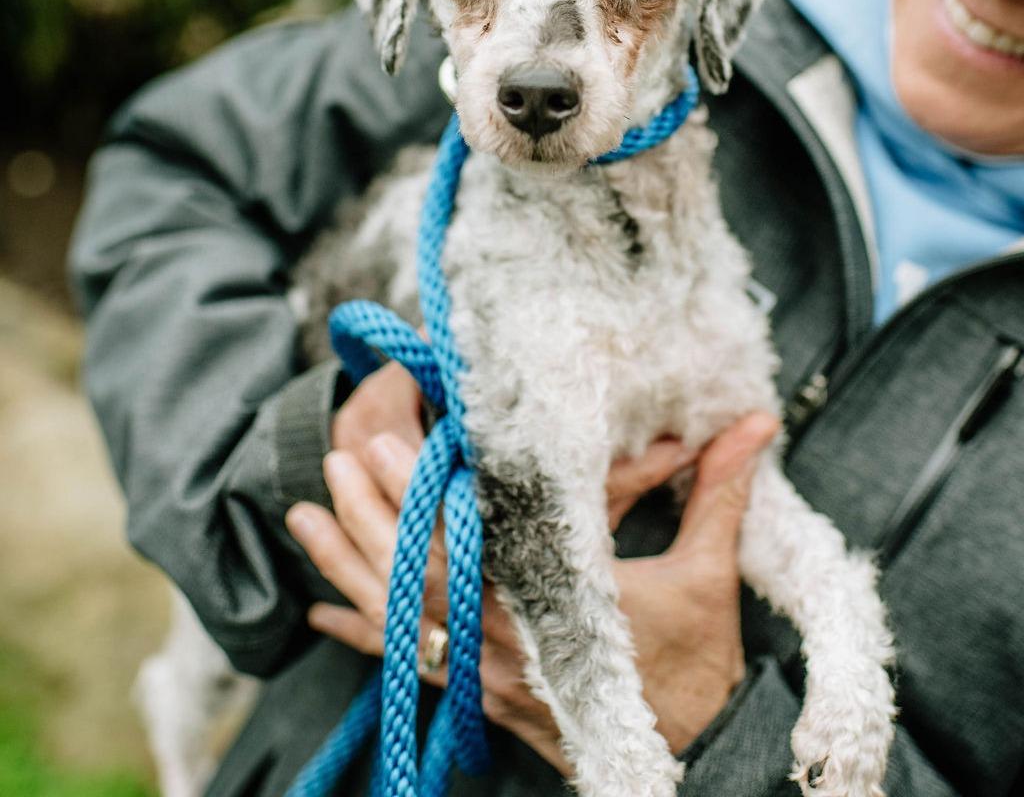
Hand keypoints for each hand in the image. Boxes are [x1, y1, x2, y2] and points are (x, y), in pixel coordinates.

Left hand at [286, 364, 775, 769]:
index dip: (421, 497)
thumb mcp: (707, 576)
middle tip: (332, 463)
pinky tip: (322, 610)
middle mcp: (507, 638)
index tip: (382, 446)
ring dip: (348, 566)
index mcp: (556, 601)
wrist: (694, 758)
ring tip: (303, 518)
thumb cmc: (696, 666)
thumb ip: (717, 494)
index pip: (471, 542)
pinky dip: (362, 635)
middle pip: (416, 578)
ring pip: (398, 620)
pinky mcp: (483, 691)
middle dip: (369, 518)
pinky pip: (407, 665)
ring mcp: (488, 671)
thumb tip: (755, 426)